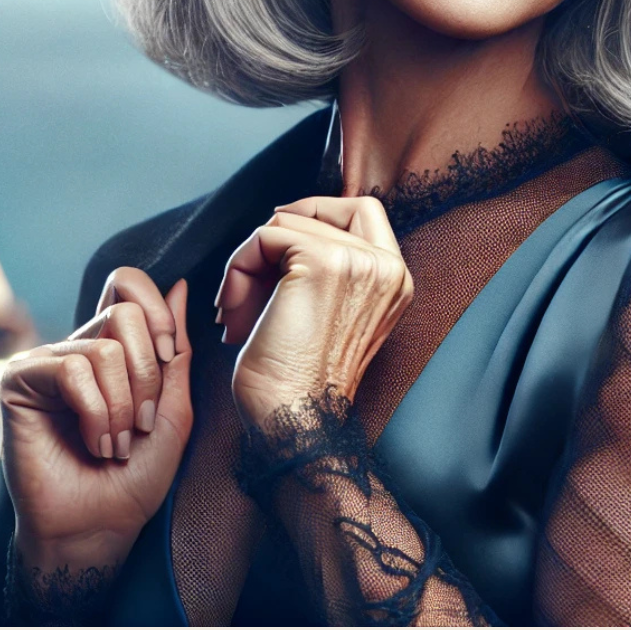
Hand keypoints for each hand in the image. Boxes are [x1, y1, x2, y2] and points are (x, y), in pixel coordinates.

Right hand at [0, 268, 193, 574]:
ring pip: (105, 349)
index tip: (169, 357)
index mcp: (114, 346)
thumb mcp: (175, 407)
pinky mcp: (19, 382)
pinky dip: (94, 412)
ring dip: (122, 407)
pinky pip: (71, 371)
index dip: (158, 312)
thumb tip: (179, 285)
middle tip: (142, 423)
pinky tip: (94, 443)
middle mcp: (79, 347)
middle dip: (147, 374)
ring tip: (115, 444)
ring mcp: (47, 362)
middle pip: (126, 311)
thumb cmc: (138, 474)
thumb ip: (177, 350)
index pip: (130, 284)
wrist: (102, 526)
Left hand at [219, 196, 412, 430]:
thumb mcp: (333, 314)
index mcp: (395, 279)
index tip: (278, 242)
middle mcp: (386, 266)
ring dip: (246, 265)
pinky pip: (263, 237)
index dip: (316, 211)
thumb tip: (285, 223)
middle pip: (316, 213)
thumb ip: (330, 269)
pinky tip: (235, 311)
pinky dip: (237, 269)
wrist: (295, 419)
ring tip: (240, 312)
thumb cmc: (300, 381)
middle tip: (250, 286)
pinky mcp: (321, 262)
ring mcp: (357, 261)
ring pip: (284, 224)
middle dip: (271, 245)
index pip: (363, 210)